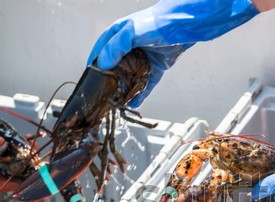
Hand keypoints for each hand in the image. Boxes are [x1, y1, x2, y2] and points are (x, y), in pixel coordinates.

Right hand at [86, 0, 259, 106]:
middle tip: (104, 96)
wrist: (184, 26)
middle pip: (115, 67)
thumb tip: (103, 64)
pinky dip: (142, 93)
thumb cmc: (156, 23)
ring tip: (119, 103)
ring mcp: (143, 58)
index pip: (100, 52)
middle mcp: (128, 47)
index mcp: (118, 35)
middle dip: (110, 82)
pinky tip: (135, 103)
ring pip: (131, 77)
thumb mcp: (131, 33)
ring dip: (125, 89)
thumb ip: (116, 47)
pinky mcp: (156, 67)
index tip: (89, 80)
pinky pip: (146, 83)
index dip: (94, 66)